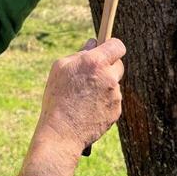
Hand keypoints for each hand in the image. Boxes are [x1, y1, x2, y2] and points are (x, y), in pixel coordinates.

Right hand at [35, 37, 125, 153]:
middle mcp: (109, 77)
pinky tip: (88, 109)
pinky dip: (104, 102)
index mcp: (95, 62)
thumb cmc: (57, 97)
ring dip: (104, 87)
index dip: (112, 46)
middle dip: (108, 67)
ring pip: (114, 84)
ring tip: (84, 97)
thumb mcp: (60, 68)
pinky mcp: (116, 111)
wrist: (62, 131)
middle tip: (92, 75)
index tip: (107, 49)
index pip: (117, 45)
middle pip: (119, 65)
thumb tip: (93, 43)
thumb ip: (79, 53)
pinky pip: (113, 101)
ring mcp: (115, 95)